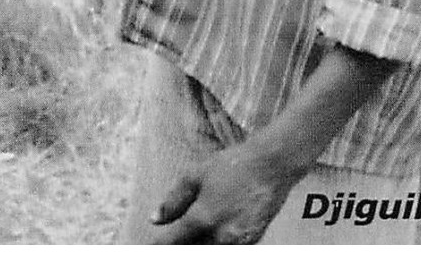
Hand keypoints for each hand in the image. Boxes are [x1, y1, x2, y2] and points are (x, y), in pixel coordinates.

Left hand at [150, 144, 303, 244]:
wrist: (271, 166)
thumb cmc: (230, 166)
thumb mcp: (194, 175)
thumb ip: (173, 200)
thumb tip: (154, 219)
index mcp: (203, 218)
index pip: (173, 243)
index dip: (158, 247)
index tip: (148, 248)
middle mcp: (222, 235)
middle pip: (193, 252)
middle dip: (178, 247)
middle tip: (170, 240)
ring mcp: (240, 242)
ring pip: (210, 253)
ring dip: (197, 247)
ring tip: (188, 238)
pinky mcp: (253, 242)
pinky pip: (228, 251)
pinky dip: (214, 246)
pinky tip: (209, 236)